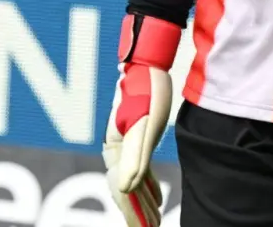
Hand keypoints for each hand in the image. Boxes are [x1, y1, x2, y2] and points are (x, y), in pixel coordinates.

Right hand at [103, 14, 180, 226]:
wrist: (147, 62)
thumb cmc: (147, 90)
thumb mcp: (144, 124)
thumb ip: (135, 157)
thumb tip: (127, 189)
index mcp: (116, 150)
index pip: (123, 192)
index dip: (134, 214)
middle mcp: (117, 150)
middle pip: (126, 191)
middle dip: (138, 214)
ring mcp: (126, 144)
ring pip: (133, 183)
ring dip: (143, 204)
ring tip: (154, 222)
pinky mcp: (137, 137)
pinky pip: (140, 171)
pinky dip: (147, 188)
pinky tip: (155, 198)